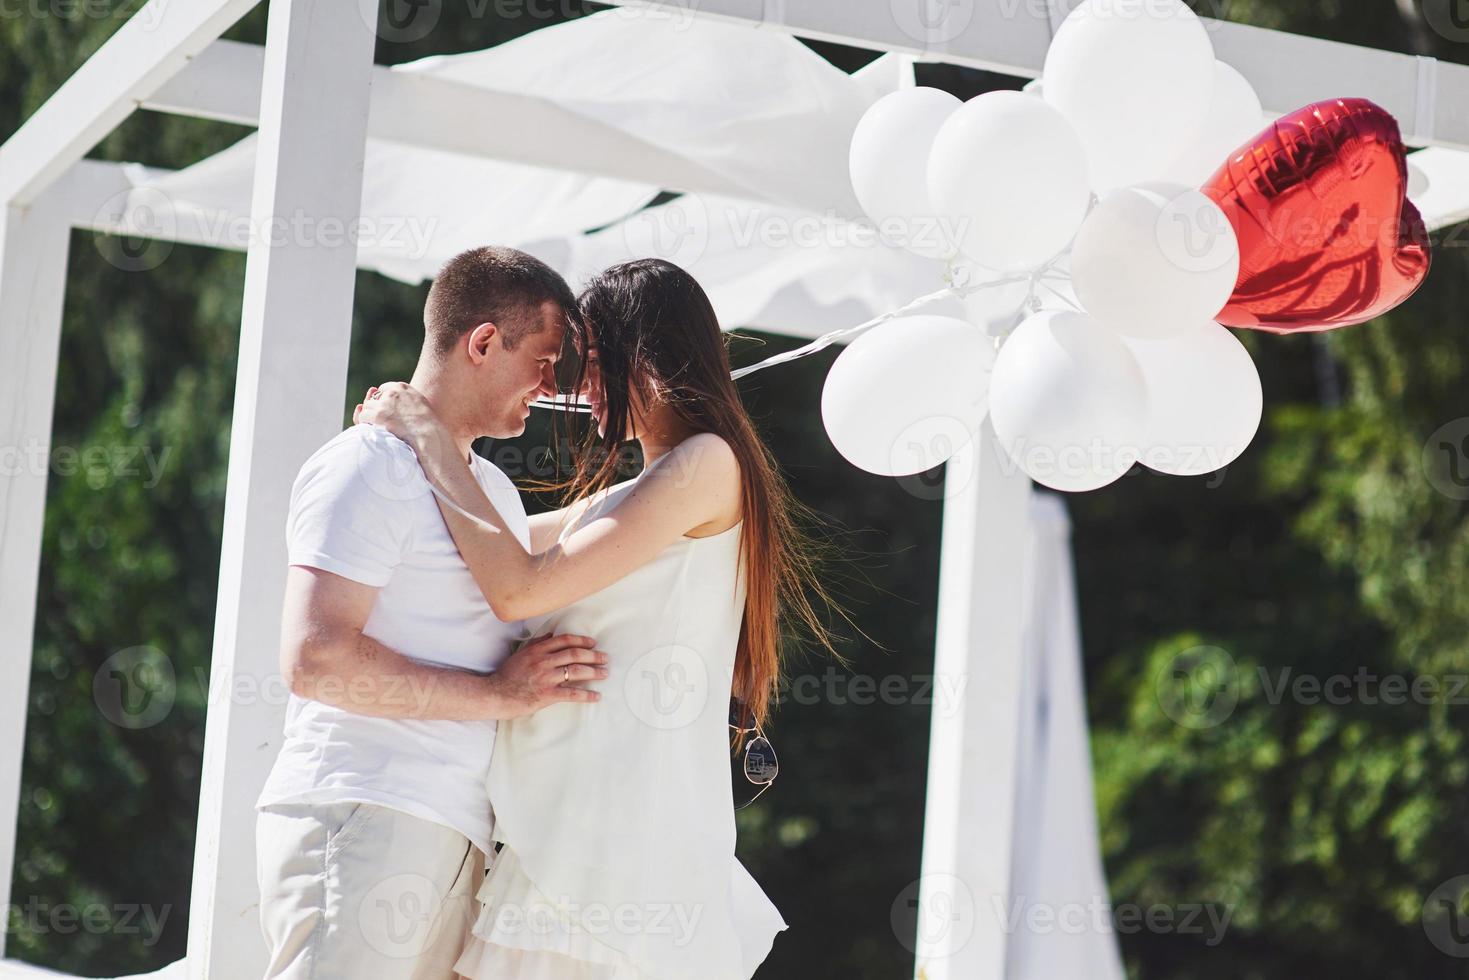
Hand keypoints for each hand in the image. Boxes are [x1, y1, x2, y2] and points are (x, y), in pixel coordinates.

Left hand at [354, 382, 443, 452]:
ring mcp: (384, 404)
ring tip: (379, 425)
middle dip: (376, 407)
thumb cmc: (428, 424)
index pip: (384, 388)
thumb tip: (402, 403)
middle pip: (374, 397)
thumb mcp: (420, 403)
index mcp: (403, 387)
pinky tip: (374, 428)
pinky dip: (366, 422)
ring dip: (370, 415)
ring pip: (367, 406)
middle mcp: (392, 393)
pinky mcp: (378, 415)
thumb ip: (408, 398)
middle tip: (383, 419)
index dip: (383, 400)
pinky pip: (363, 416)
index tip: (387, 410)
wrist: (428, 434)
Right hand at [486, 633, 607, 719]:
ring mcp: (546, 678)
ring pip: (576, 671)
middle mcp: (543, 661)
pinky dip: (586, 694)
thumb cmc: (507, 675)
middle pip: (575, 654)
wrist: (495, 694)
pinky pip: (571, 693)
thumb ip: (537, 644)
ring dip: (593, 671)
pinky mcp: (546, 694)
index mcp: (537, 650)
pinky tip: (596, 696)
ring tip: (604, 673)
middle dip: (593, 655)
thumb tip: (551, 634)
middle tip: (605, 658)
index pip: (565, 640)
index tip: (592, 643)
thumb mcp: (521, 654)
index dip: (581, 640)